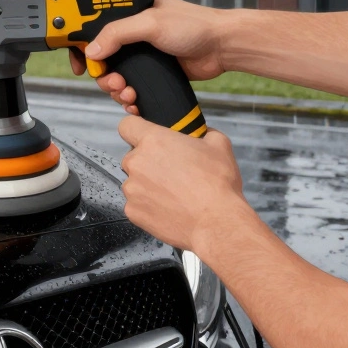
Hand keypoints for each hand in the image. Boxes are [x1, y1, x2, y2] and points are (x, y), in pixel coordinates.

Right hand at [69, 0, 228, 113]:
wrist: (222, 46)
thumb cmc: (194, 25)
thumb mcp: (150, 23)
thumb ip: (117, 33)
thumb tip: (91, 50)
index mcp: (130, 13)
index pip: (95, 28)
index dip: (84, 47)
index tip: (81, 64)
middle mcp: (134, 34)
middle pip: (103, 58)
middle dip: (104, 75)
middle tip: (114, 83)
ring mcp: (143, 55)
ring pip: (117, 76)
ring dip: (117, 90)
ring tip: (128, 94)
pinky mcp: (154, 73)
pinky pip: (133, 88)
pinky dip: (130, 98)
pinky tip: (135, 102)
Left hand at [117, 115, 247, 250]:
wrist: (216, 222)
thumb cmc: (217, 186)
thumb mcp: (219, 145)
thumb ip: (204, 133)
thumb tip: (202, 133)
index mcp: (153, 141)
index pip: (127, 125)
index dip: (136, 129)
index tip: (142, 135)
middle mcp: (137, 163)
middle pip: (133, 156)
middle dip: (149, 161)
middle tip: (171, 170)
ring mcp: (132, 188)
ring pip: (134, 181)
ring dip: (148, 184)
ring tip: (174, 193)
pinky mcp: (133, 211)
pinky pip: (136, 203)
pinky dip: (148, 205)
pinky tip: (169, 207)